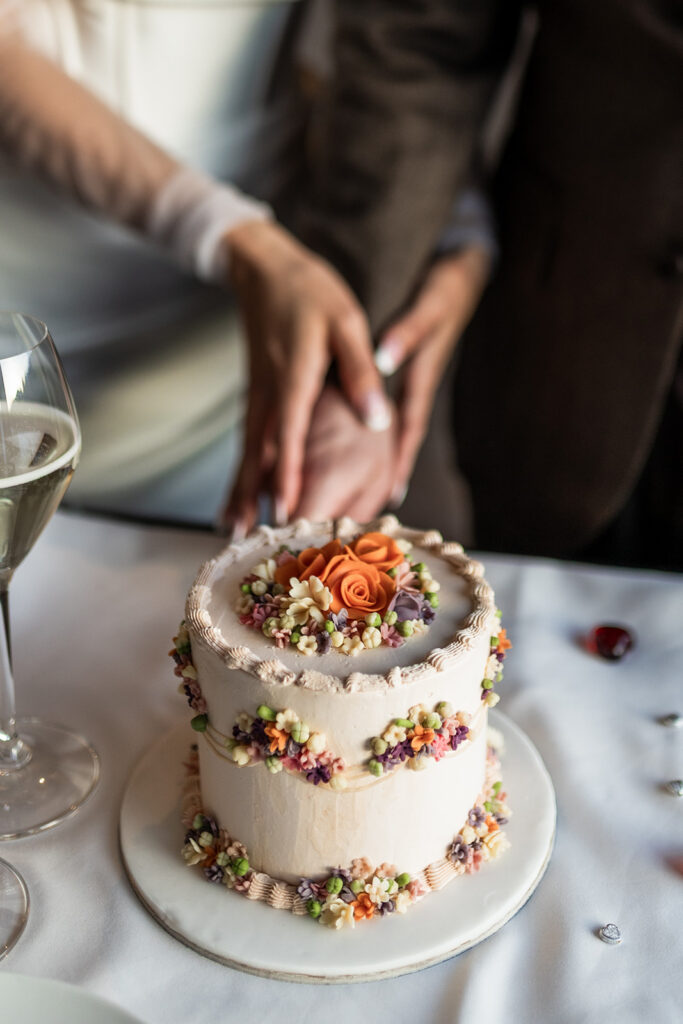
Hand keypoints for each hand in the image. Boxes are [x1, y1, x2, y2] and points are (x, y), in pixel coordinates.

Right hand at [219, 220, 390, 535]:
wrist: (264, 268)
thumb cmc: (310, 291)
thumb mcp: (346, 322)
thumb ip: (360, 371)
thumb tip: (377, 420)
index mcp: (295, 379)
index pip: (289, 436)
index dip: (287, 475)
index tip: (284, 512)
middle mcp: (270, 394)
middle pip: (257, 454)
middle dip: (251, 496)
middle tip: (242, 538)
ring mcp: (258, 395)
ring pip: (248, 450)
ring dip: (239, 489)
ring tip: (230, 527)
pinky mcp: (257, 393)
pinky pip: (249, 440)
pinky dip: (243, 468)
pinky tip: (241, 489)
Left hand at [374, 246, 490, 505]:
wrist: (462, 268)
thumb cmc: (447, 286)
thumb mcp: (429, 306)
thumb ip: (408, 332)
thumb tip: (384, 359)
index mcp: (421, 374)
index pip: (408, 427)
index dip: (399, 461)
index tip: (390, 494)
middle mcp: (416, 381)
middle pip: (400, 435)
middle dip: (389, 469)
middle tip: (373, 504)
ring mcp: (412, 375)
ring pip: (393, 423)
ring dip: (381, 452)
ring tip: (365, 484)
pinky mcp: (407, 365)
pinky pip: (388, 404)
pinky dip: (377, 425)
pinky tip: (360, 436)